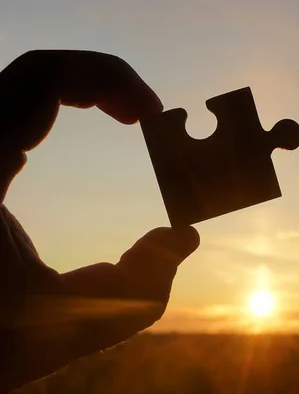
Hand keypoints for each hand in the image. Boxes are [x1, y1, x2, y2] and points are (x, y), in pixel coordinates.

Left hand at [0, 51, 198, 393]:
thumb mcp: (78, 323)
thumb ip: (145, 285)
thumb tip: (184, 235)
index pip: (44, 78)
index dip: (109, 79)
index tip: (151, 115)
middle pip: (36, 70)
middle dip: (104, 79)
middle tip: (147, 113)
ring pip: (26, 83)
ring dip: (84, 86)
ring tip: (131, 114)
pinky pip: (18, 105)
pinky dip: (61, 103)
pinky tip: (86, 120)